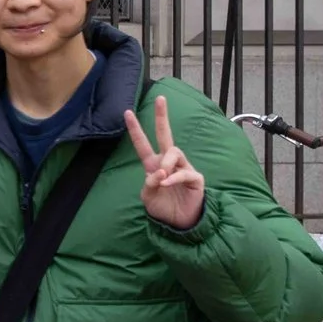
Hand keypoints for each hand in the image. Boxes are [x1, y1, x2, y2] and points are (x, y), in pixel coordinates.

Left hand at [125, 95, 206, 230]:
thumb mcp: (148, 196)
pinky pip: (184, 171)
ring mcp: (183, 167)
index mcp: (153, 165)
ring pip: (173, 152)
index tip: (127, 112)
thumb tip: (158, 172)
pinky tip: (167, 183)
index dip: (135, 129)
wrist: (180, 222)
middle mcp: (168, 162)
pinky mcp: (195, 177)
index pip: (143, 144)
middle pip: (165, 135)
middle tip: (160, 99)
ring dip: (165, 162)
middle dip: (162, 117)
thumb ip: (149, 184)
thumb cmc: (163, 207)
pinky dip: (174, 177)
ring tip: (162, 177)